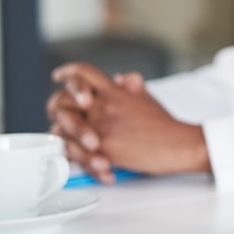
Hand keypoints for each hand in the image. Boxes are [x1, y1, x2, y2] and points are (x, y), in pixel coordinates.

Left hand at [49, 62, 209, 177]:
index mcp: (115, 92)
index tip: (59, 76)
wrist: (177, 145)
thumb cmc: (164, 124)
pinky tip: (93, 162)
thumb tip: (121, 78)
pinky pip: (73, 154)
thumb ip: (131, 87)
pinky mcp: (100, 150)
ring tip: (79, 145)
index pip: (84, 73)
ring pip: (62, 129)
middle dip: (57, 108)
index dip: (68, 72)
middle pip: (63, 100)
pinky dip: (79, 160)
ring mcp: (99, 127)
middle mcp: (103, 106)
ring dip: (66, 137)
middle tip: (60, 115)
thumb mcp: (147, 98)